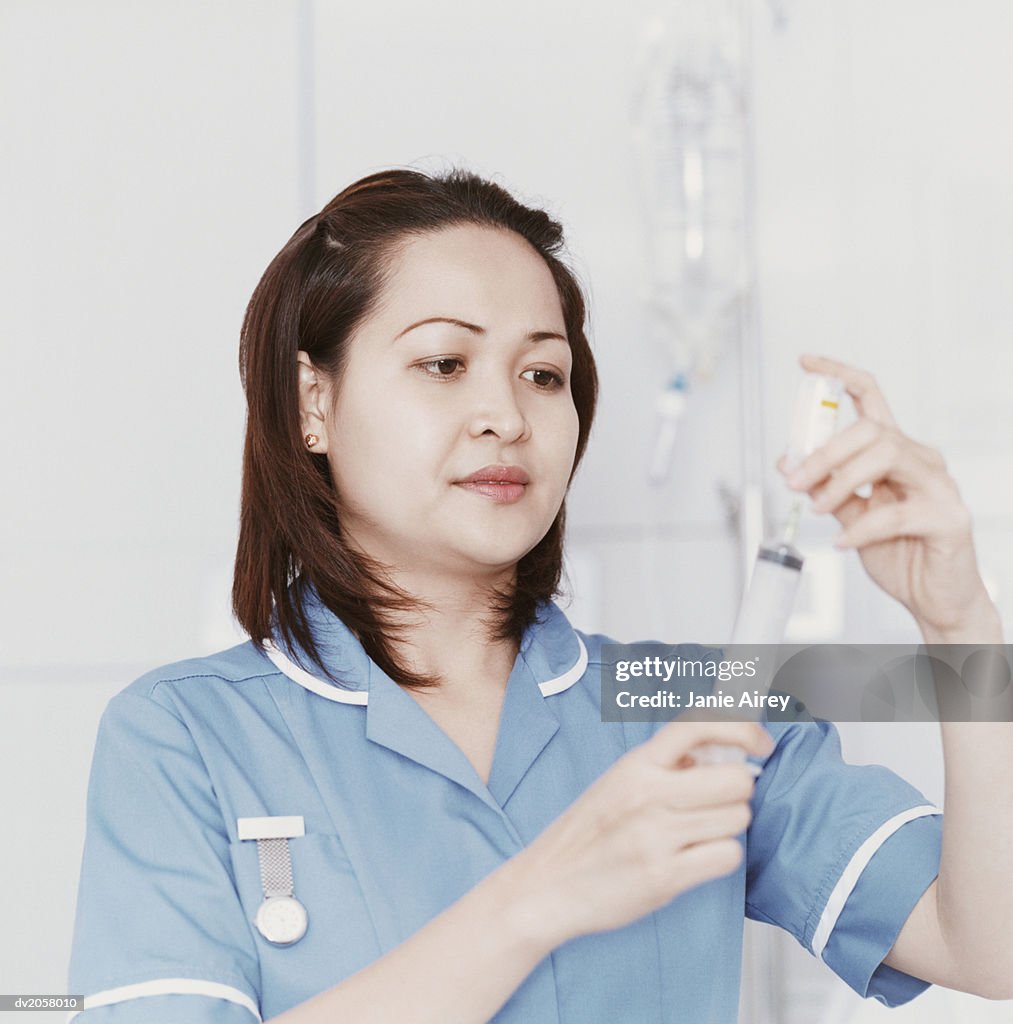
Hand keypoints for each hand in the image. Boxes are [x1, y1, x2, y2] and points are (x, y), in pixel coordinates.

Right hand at [508, 720, 772, 945]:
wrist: (547, 884)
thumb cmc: (587, 834)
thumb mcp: (620, 782)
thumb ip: (667, 766)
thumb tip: (725, 751)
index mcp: (637, 764)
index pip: (698, 726)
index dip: (741, 729)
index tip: (760, 743)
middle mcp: (648, 794)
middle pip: (736, 780)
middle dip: (738, 793)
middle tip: (718, 802)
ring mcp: (656, 835)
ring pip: (737, 818)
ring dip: (728, 827)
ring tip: (697, 833)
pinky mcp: (664, 876)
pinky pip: (726, 856)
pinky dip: (720, 857)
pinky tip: (695, 858)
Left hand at [779, 354, 998, 639]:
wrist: (933, 597)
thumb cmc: (897, 552)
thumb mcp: (849, 515)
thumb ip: (823, 487)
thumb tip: (787, 461)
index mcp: (894, 452)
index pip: (870, 397)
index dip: (838, 374)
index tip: (804, 362)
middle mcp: (920, 460)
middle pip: (870, 429)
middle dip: (823, 453)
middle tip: (793, 481)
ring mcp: (939, 486)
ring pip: (885, 457)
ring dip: (839, 483)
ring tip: (818, 509)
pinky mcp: (948, 518)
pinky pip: (895, 514)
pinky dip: (860, 529)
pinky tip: (842, 543)